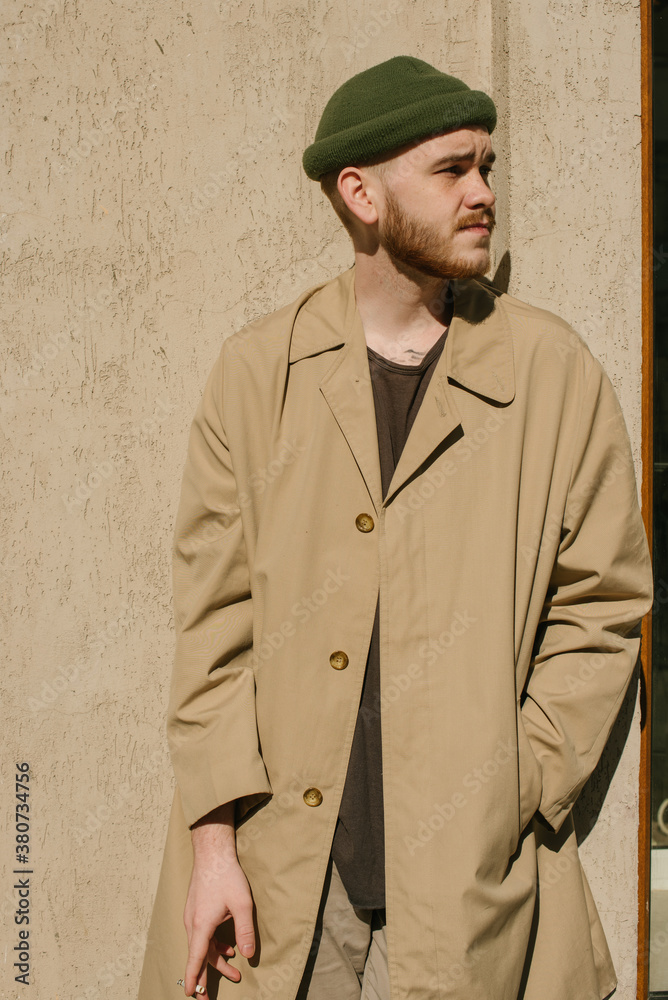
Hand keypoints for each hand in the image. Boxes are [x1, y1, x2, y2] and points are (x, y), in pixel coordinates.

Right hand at [182, 803, 255, 995]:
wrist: (212, 853)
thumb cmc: (226, 876)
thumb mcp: (242, 903)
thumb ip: (245, 930)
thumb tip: (249, 954)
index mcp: (201, 925)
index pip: (196, 959)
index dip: (194, 978)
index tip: (192, 995)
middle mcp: (193, 923)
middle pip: (199, 956)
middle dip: (206, 977)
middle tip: (209, 998)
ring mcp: (193, 916)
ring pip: (202, 946)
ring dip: (215, 960)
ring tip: (234, 970)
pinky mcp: (196, 910)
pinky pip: (203, 935)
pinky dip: (214, 945)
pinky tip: (228, 948)